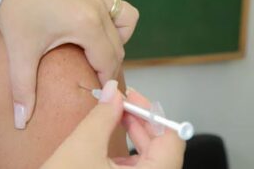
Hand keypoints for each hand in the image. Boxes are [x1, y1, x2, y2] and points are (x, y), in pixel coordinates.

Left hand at [0, 0, 138, 127]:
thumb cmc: (14, 9)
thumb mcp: (20, 51)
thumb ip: (23, 89)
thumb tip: (21, 121)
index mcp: (86, 25)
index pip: (108, 62)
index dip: (105, 83)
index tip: (99, 97)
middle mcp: (99, 8)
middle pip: (119, 47)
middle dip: (109, 67)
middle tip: (94, 81)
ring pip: (127, 22)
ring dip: (118, 40)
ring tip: (95, 53)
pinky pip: (118, 5)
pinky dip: (115, 18)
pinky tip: (95, 29)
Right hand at [41, 80, 185, 168]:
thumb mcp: (82, 146)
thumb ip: (103, 115)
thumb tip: (113, 92)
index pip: (171, 140)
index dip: (151, 114)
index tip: (131, 97)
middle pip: (163, 150)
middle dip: (141, 122)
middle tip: (119, 102)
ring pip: (152, 161)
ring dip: (136, 137)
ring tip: (114, 118)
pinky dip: (129, 155)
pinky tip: (111, 143)